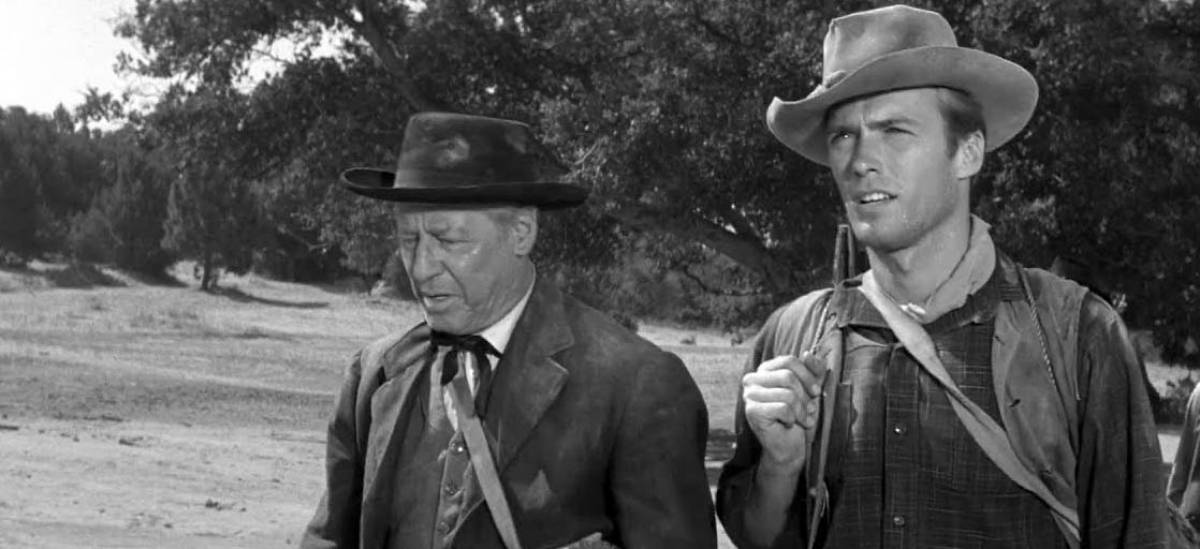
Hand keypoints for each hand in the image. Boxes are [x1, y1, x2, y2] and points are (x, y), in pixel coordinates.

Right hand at [742, 352, 827, 474]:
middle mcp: (752, 379)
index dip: (808, 376)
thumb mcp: (810, 390)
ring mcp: (750, 395)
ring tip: (803, 419)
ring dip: (802, 410)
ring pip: (787, 394)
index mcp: (765, 370)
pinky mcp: (752, 412)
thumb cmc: (800, 416)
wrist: (790, 446)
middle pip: (788, 376)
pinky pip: (783, 408)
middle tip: (810, 409)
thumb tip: (808, 354)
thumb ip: (813, 370)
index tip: (816, 392)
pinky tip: (790, 424)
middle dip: (805, 395)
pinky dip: (793, 418)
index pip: (789, 361)